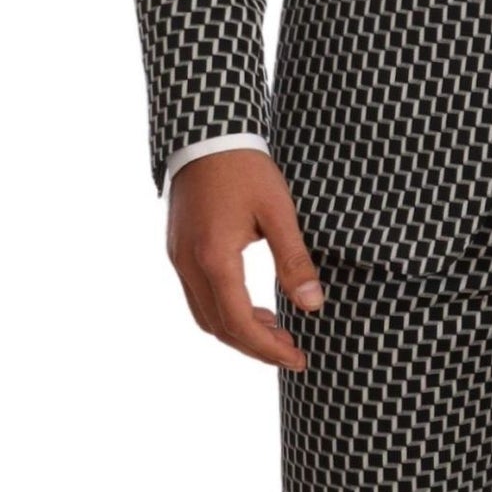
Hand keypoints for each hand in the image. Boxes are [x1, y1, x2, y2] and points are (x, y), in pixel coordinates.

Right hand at [167, 149, 322, 369]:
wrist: (205, 132)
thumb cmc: (245, 167)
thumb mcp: (278, 211)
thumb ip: (294, 260)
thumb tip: (313, 305)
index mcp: (214, 258)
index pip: (239, 323)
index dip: (269, 348)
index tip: (298, 359)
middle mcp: (188, 264)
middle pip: (219, 327)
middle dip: (255, 347)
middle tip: (292, 351)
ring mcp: (178, 258)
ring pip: (204, 316)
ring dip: (239, 331)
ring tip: (276, 332)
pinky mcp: (178, 250)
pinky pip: (198, 297)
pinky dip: (225, 312)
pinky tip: (253, 308)